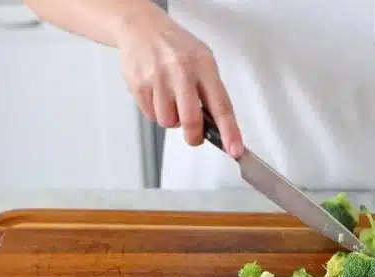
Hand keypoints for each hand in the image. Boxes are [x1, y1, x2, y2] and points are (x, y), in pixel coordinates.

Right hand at [116, 11, 242, 156]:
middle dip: (194, 137)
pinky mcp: (139, 85)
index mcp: (204, 65)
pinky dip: (156, 112)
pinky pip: (151, 116)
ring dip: (171, 120)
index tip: (235, 150)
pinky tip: (157, 94)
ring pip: (168, 122)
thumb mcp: (203, 61)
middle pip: (191, 121)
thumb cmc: (177, 49)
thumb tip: (220, 128)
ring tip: (171, 100)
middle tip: (194, 136)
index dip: (229, 132)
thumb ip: (212, 92)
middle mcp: (181, 71)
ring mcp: (158, 78)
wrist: (142, 28)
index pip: (221, 106)